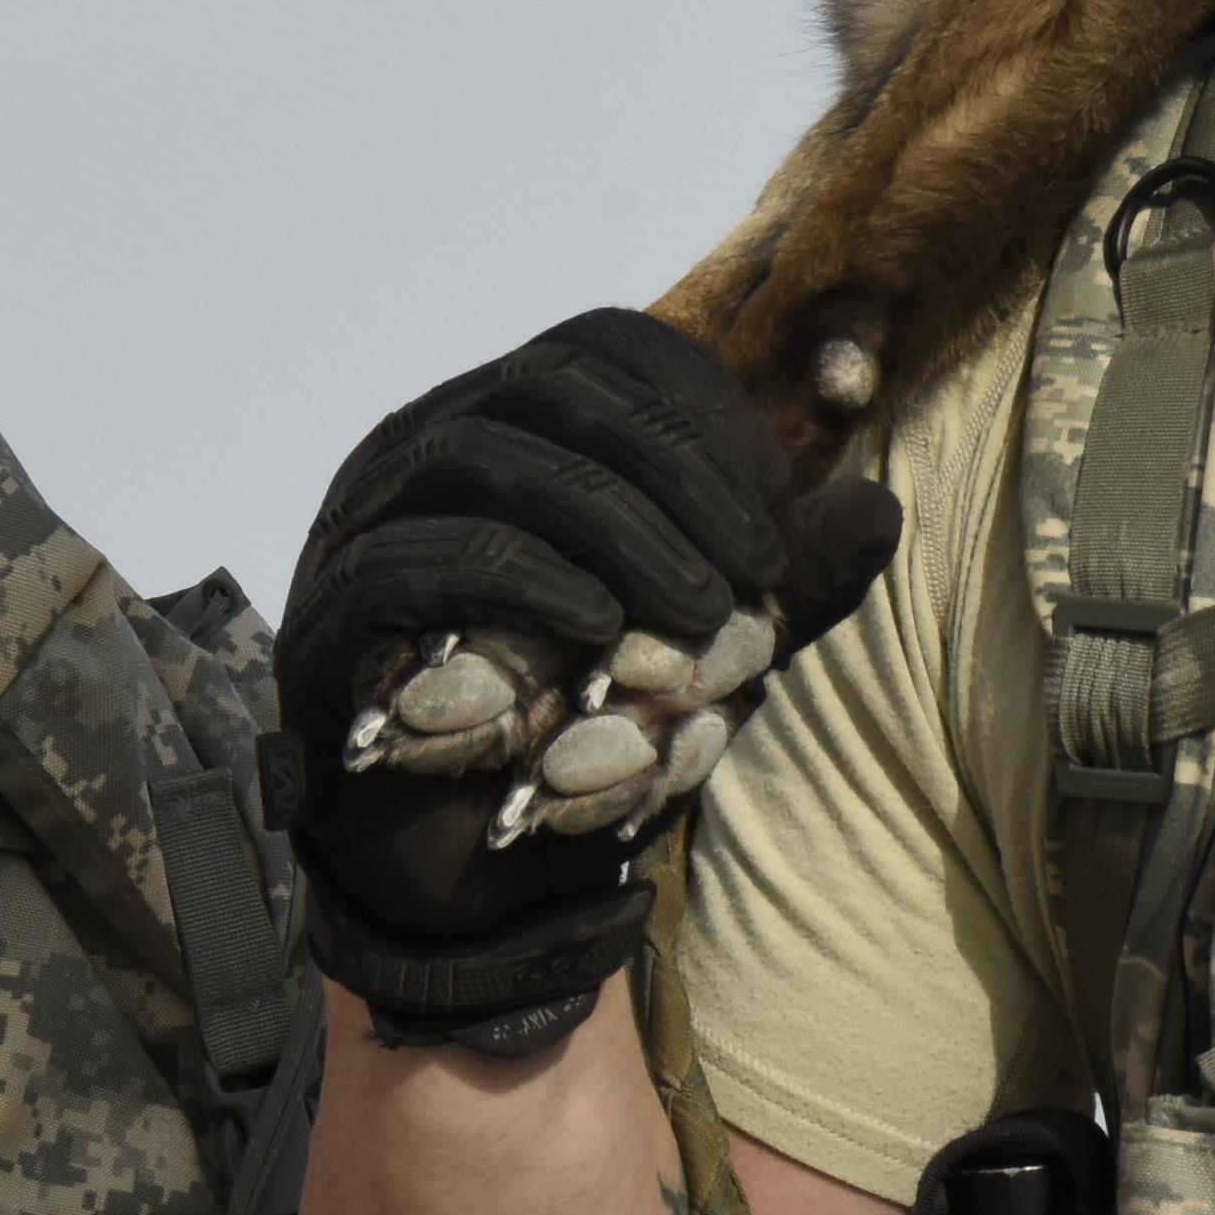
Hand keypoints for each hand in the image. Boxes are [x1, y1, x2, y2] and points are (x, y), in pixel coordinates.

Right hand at [276, 309, 896, 1050]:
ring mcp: (366, 516)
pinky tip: (602, 629)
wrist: (462, 867)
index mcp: (514, 418)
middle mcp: (430, 441)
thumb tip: (880, 512)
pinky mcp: (334, 605)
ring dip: (621, 525)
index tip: (781, 496)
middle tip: (760, 562)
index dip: (704, 406)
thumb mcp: (709, 636)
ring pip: (493, 459)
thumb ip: (785, 577)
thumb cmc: (582, 719)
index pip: (608, 347)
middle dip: (680, 468)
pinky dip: (527, 580)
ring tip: (705, 605)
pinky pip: (424, 556)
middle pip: (559, 390)